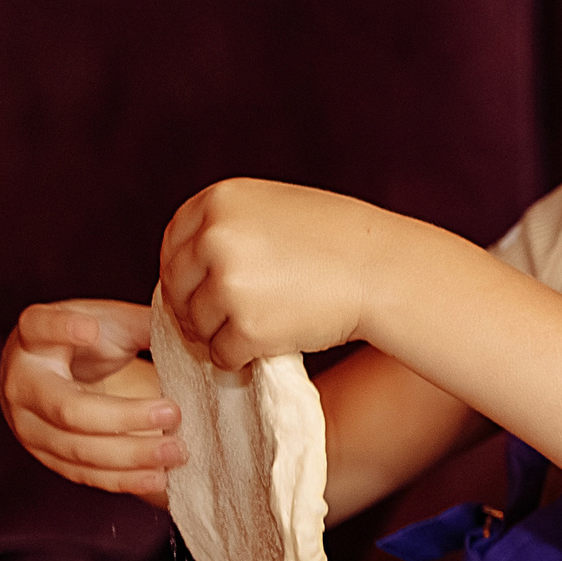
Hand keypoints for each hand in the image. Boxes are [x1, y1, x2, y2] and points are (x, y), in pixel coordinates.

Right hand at [0, 300, 180, 504]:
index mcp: (33, 339)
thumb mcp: (110, 322)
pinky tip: (159, 477)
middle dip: (124, 417)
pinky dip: (123, 479)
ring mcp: (29, 427)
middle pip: (68, 408)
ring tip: (177, 451)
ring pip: (78, 449)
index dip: (60, 328)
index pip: (38, 328)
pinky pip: (84, 474)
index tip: (89, 328)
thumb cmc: (90, 342)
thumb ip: (143, 323)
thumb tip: (198, 330)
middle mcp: (22, 385)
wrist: (60, 373)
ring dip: (131, 455)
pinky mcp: (47, 457)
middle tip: (174, 413)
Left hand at [159, 179, 398, 368]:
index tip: (203, 289)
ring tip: (258, 330)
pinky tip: (268, 346)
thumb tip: (188, 264)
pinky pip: (221, 354)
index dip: (185, 273)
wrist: (388, 272)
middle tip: (225, 321)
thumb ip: (229, 225)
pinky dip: (239, 358)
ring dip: (219, 335)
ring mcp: (228, 284)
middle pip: (177, 288)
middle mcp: (214, 238)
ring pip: (197, 325)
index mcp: (218, 201)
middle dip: (195, 309)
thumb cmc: (342, 241)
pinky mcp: (247, 328)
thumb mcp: (275, 208)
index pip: (173, 246)